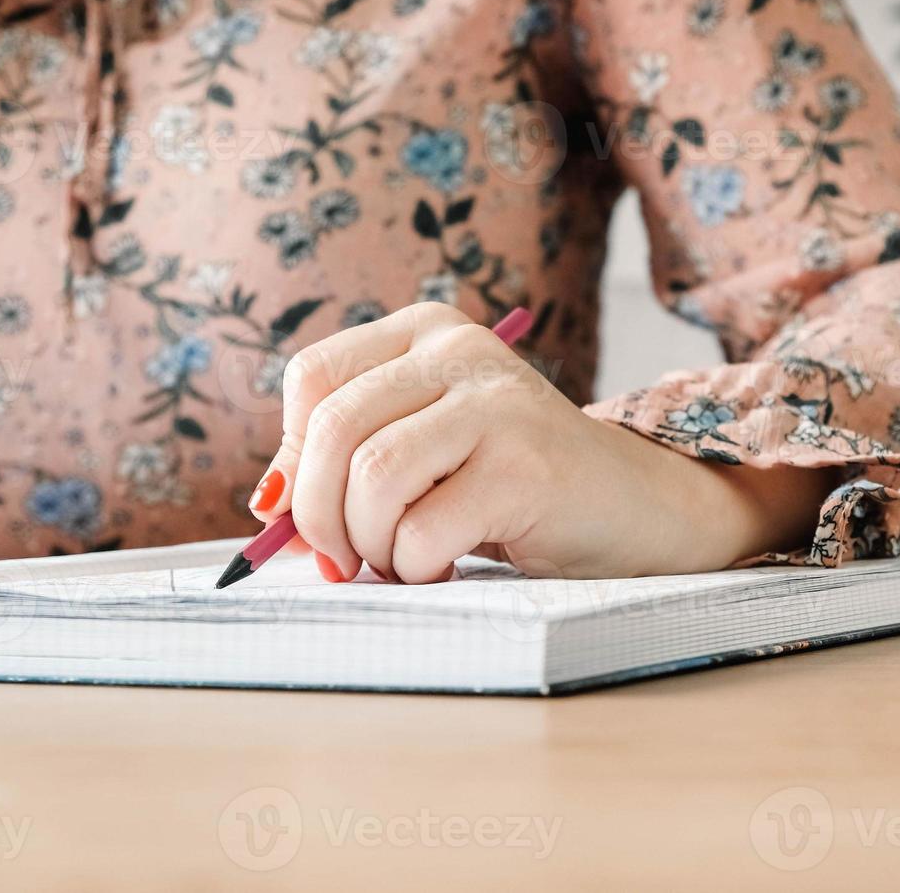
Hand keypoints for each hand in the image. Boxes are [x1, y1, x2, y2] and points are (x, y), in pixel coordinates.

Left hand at [250, 302, 832, 582]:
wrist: (632, 509)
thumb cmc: (512, 487)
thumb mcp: (422, 453)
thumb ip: (346, 462)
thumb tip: (268, 507)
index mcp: (426, 333)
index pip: (311, 379)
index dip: (296, 459)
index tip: (314, 516)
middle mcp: (460, 351)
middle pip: (332, 429)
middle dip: (320, 517)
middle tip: (344, 562)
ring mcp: (497, 402)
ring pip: (371, 479)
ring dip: (372, 546)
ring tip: (406, 561)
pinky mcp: (526, 464)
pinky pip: (423, 529)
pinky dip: (418, 566)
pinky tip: (448, 565)